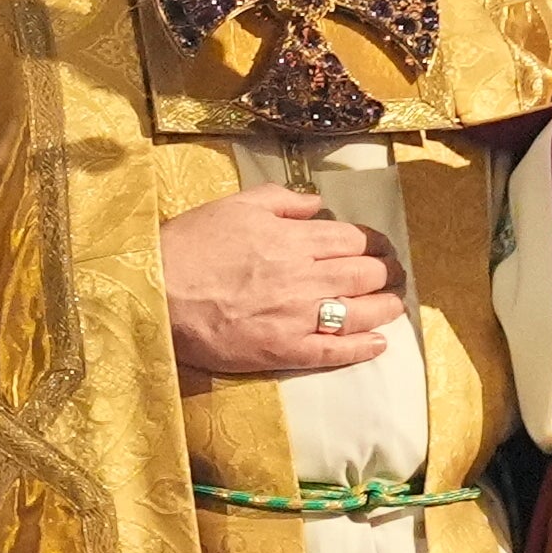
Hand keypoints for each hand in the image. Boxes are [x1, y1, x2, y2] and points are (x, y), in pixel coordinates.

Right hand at [162, 183, 396, 381]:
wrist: (157, 293)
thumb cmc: (191, 245)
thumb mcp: (235, 206)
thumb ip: (282, 201)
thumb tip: (317, 205)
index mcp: (294, 240)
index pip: (353, 240)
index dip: (374, 242)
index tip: (380, 246)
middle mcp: (304, 277)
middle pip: (365, 274)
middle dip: (388, 273)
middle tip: (394, 274)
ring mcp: (296, 317)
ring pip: (359, 313)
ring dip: (385, 308)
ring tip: (394, 305)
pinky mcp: (283, 350)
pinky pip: (333, 351)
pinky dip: (362, 348)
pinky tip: (378, 345)